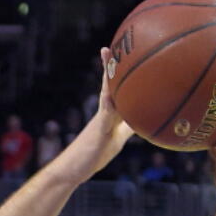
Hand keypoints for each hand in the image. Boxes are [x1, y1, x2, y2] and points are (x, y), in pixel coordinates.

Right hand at [73, 48, 135, 177]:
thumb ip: (128, 128)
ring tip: (109, 57)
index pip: (118, 88)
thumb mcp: (116, 139)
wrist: (72, 169)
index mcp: (110, 114)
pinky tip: (111, 92)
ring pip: (106, 94)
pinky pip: (105, 115)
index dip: (121, 72)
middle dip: (111, 65)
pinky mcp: (98, 131)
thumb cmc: (93, 156)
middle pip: (110, 84)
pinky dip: (109, 103)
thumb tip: (142, 120)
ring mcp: (100, 120)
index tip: (124, 54)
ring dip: (108, 76)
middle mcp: (104, 112)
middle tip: (113, 46)